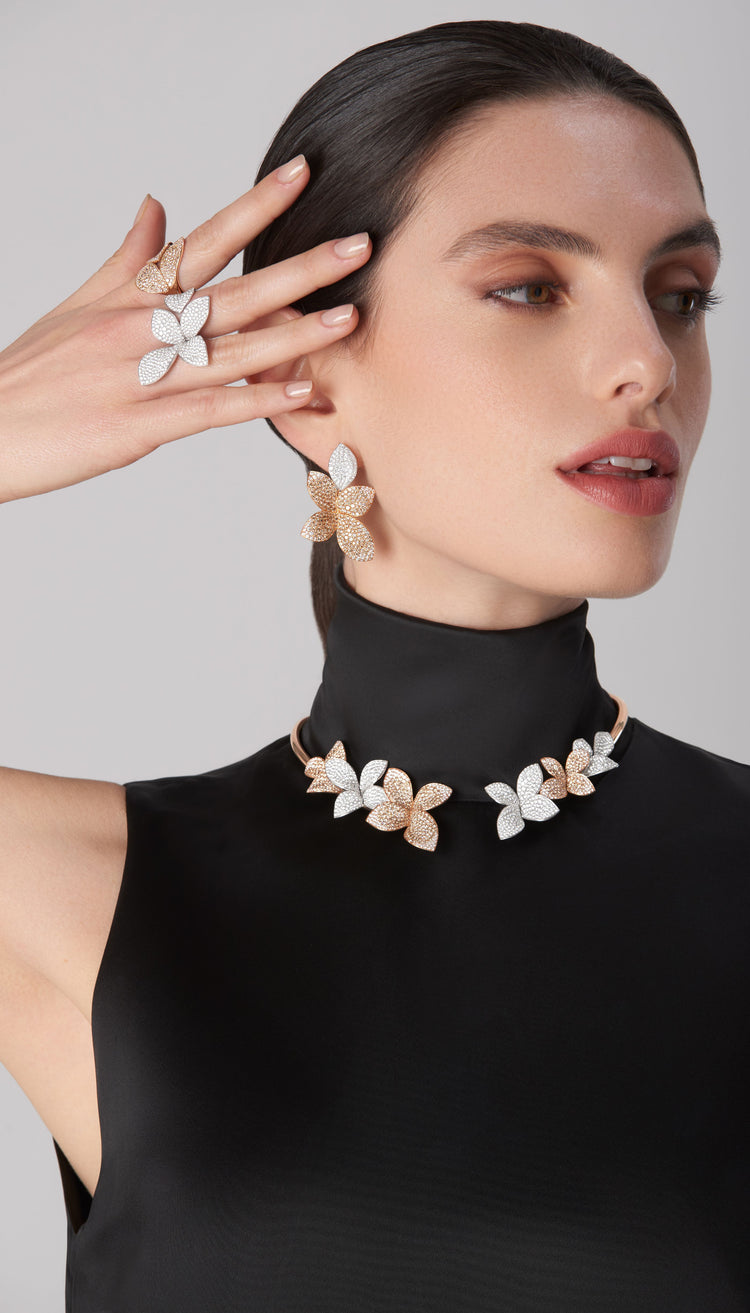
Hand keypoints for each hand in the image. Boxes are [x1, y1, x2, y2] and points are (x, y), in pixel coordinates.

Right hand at [0, 155, 370, 501]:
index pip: (202, 239)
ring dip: (294, 336)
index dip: (255, 207)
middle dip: (300, 268)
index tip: (302, 174)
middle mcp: (138, 327)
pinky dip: (255, 401)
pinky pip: (208, 411)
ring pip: (230, 352)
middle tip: (359, 246)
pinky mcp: (135, 429)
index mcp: (129, 295)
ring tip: (348, 319)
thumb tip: (158, 204)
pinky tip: (299, 392)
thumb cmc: (33, 373)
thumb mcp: (76, 305)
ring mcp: (138, 378)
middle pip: (232, 291)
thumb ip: (127, 258)